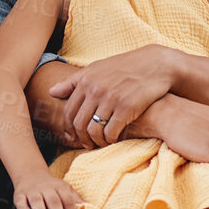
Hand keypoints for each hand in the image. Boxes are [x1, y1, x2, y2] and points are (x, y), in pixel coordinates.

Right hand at [13, 171, 84, 208]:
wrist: (31, 175)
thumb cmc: (52, 189)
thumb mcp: (66, 191)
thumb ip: (76, 202)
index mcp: (61, 188)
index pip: (69, 203)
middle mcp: (46, 188)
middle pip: (54, 203)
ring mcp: (33, 191)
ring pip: (37, 201)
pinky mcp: (20, 194)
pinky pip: (21, 201)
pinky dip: (24, 208)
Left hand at [49, 46, 175, 148]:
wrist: (156, 65)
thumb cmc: (125, 67)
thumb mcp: (97, 68)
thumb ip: (74, 81)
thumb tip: (52, 92)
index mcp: (86, 80)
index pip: (69, 111)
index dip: (69, 127)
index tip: (73, 136)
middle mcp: (96, 89)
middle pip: (79, 123)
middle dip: (81, 138)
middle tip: (86, 144)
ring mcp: (111, 99)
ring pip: (93, 130)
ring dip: (95, 141)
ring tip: (100, 143)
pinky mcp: (126, 108)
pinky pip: (111, 132)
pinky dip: (110, 140)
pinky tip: (113, 139)